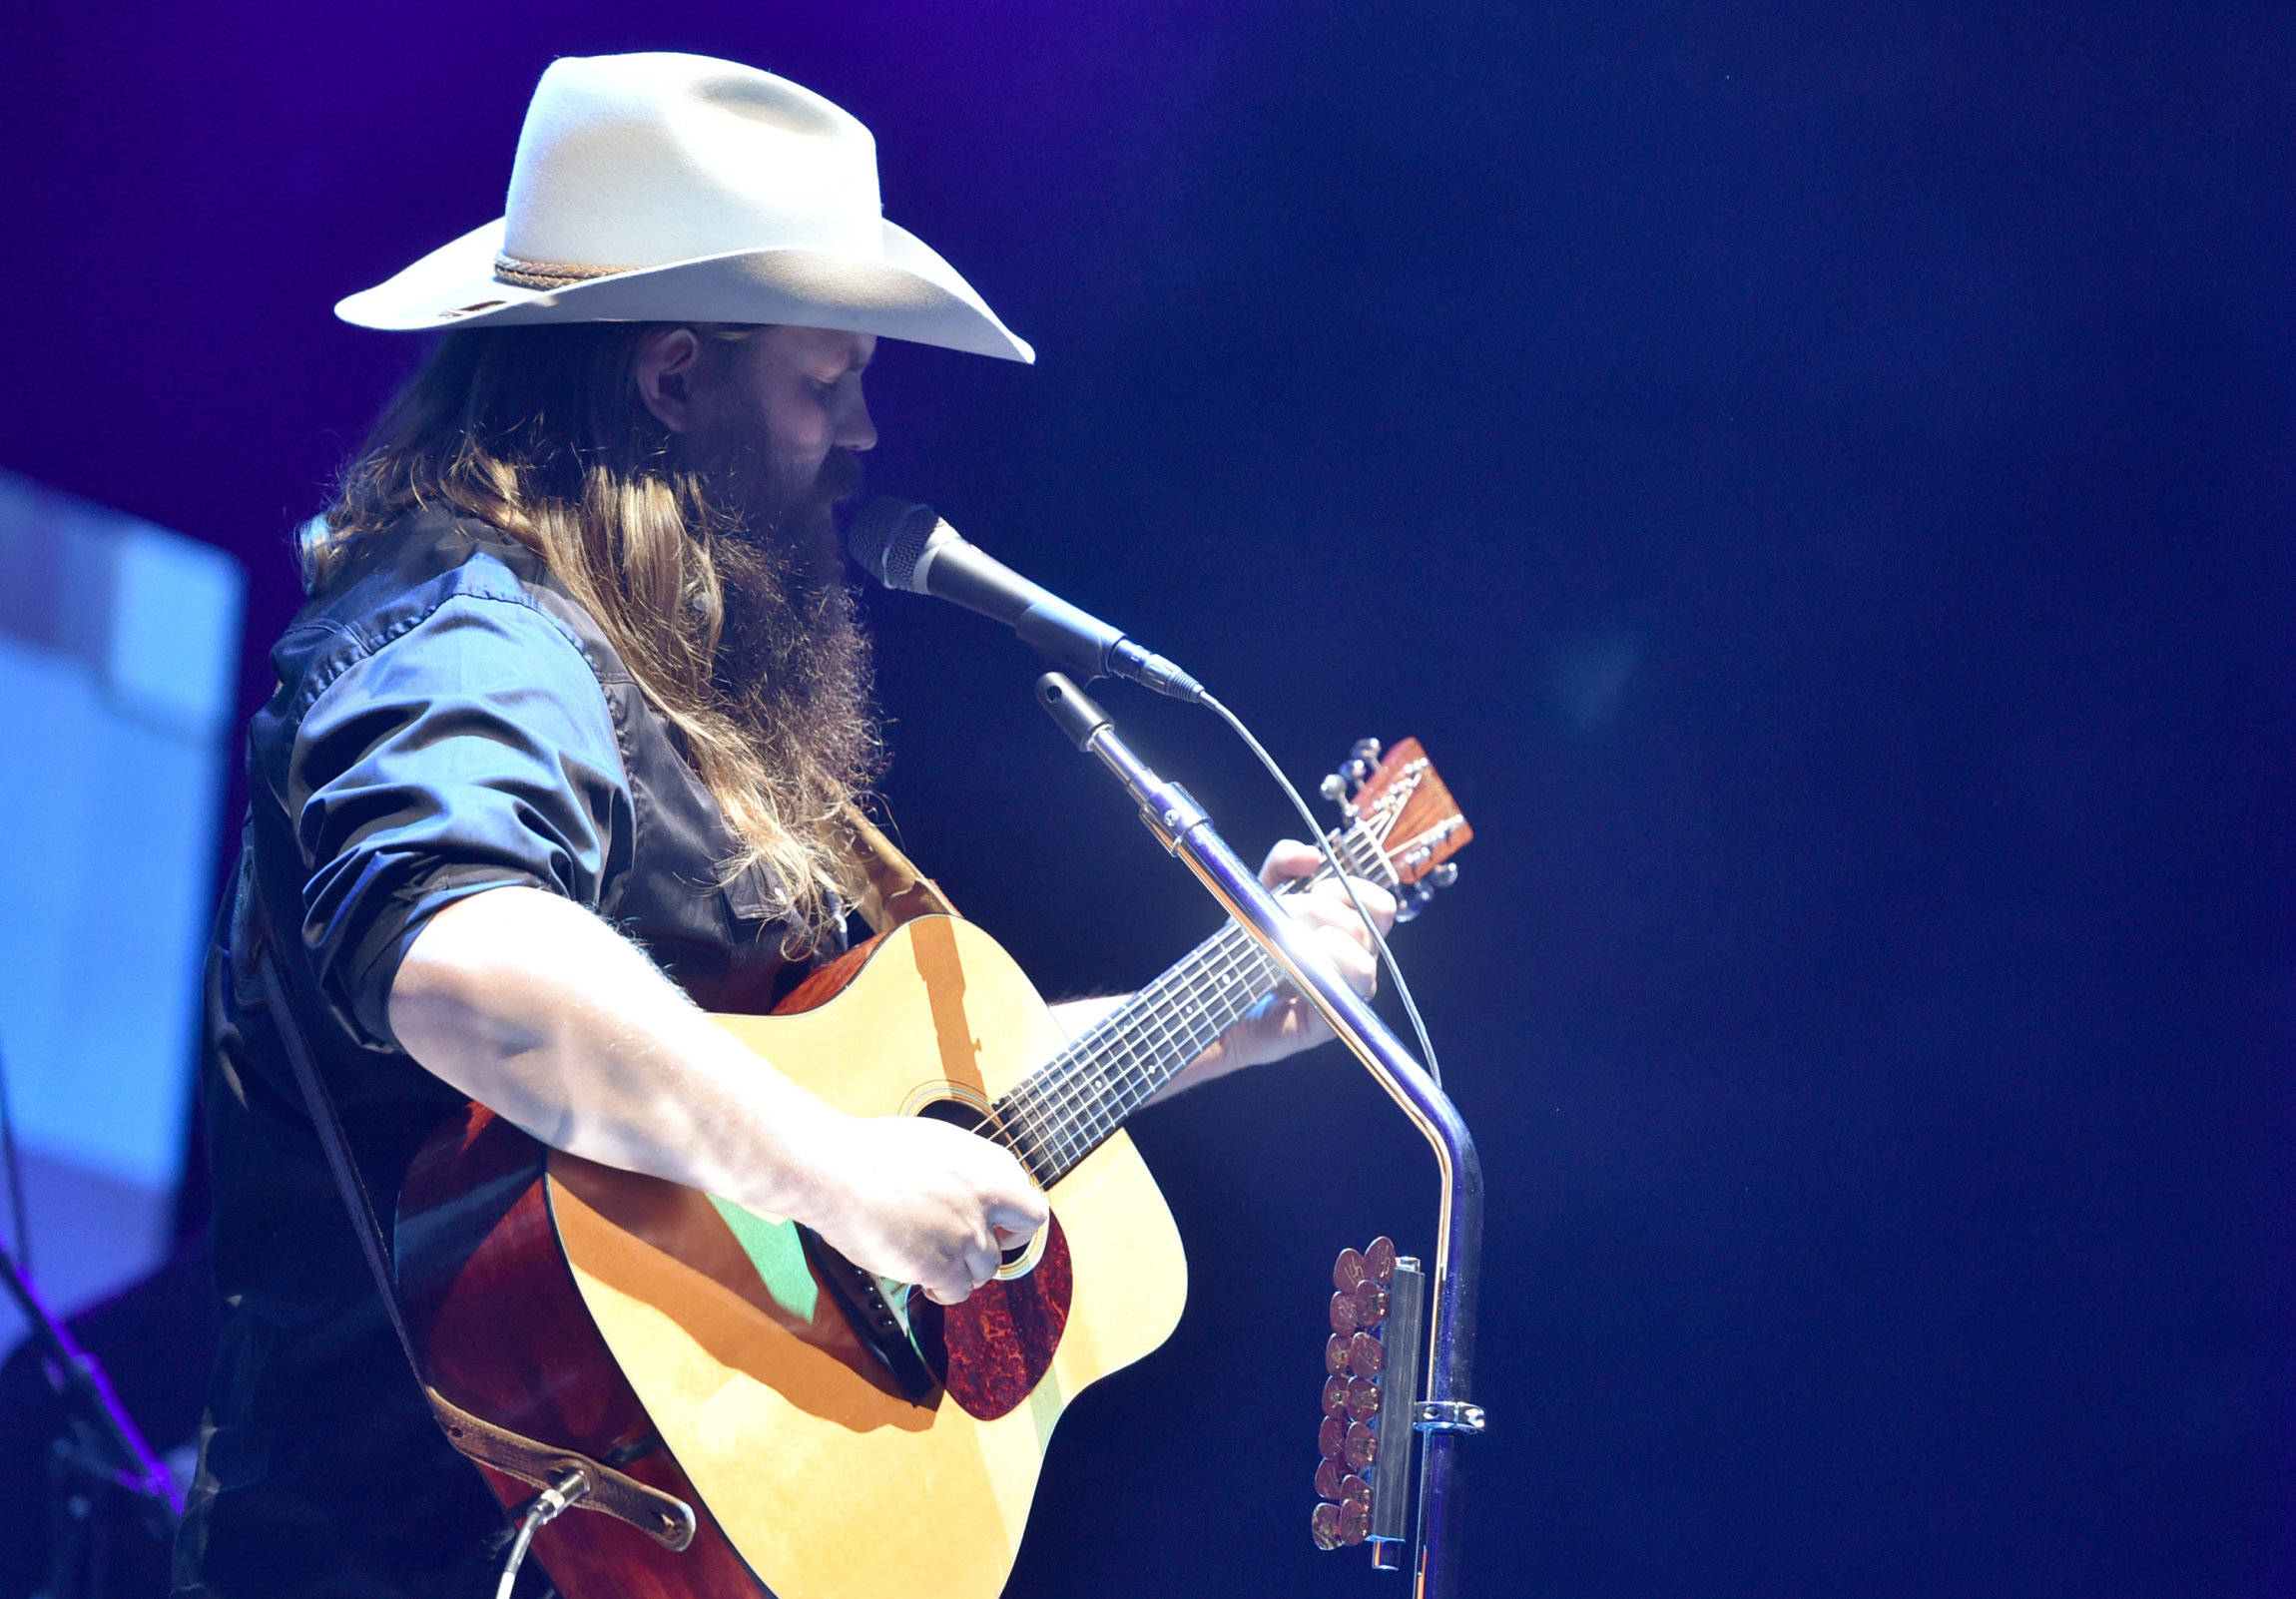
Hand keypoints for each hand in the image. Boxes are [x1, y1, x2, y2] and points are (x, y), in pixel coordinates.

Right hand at [798, 1113, 1048, 1303]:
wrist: (837, 1170)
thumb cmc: (870, 1152)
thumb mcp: (934, 1144)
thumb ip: (962, 1170)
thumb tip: (965, 1187)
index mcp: (988, 1163)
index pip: (1026, 1196)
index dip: (1009, 1215)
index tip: (993, 1222)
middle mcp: (987, 1197)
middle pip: (1027, 1230)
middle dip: (1006, 1243)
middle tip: (978, 1249)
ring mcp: (967, 1232)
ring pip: (986, 1269)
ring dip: (962, 1269)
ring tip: (931, 1261)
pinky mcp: (942, 1264)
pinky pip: (957, 1292)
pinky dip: (942, 1291)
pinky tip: (923, 1280)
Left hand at [1207, 839, 1397, 1073]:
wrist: (1216, 997)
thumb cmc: (1245, 947)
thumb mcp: (1259, 893)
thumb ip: (1282, 864)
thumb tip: (1309, 855)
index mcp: (1348, 932)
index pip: (1380, 906)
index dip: (1353, 889)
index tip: (1317, 888)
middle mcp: (1355, 963)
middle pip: (1366, 928)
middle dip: (1318, 911)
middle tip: (1282, 914)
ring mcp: (1344, 996)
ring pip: (1363, 962)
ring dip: (1318, 942)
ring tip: (1281, 942)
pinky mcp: (1326, 1024)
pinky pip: (1339, 997)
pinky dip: (1317, 973)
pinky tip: (1287, 965)